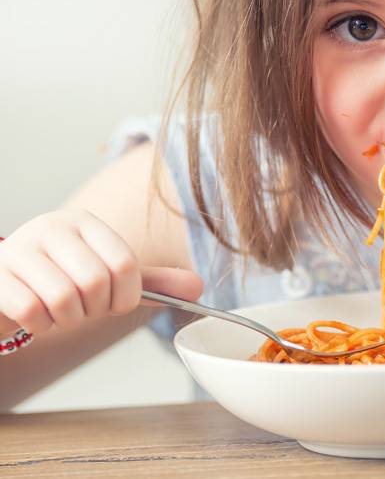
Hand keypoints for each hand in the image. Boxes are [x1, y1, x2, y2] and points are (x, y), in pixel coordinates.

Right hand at [0, 209, 202, 337]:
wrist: (1, 286)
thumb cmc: (59, 279)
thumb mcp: (105, 275)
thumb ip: (150, 282)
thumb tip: (199, 287)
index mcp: (85, 222)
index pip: (125, 263)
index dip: (126, 297)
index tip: (114, 304)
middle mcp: (53, 227)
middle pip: (96, 282)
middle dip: (94, 311)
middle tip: (83, 310)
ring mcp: (20, 248)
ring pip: (63, 298)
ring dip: (66, 321)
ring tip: (59, 313)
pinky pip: (31, 311)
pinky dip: (39, 326)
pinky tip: (36, 318)